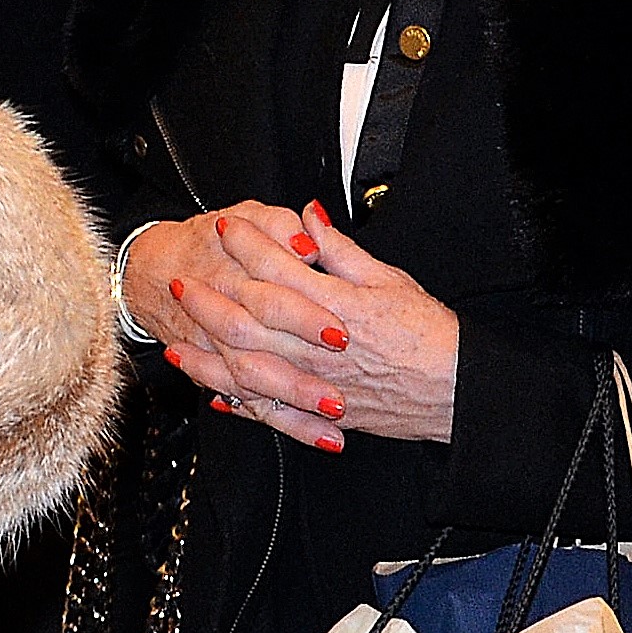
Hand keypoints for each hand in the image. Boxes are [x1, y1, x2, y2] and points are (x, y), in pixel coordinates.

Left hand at [129, 202, 459, 452]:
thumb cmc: (428, 335)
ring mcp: (317, 382)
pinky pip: (270, 411)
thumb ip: (342, 252)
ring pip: (249, 367)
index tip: (223, 227)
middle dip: (209, 299)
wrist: (454, 389)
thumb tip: (308, 220)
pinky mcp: (321, 412)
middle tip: (179, 282)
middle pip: (250, 317)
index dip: (246, 245)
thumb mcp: (389, 280)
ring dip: (208, 355)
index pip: (278, 267)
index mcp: (338, 304)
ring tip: (177, 343)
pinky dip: (238, 403)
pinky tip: (214, 394)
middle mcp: (320, 344)